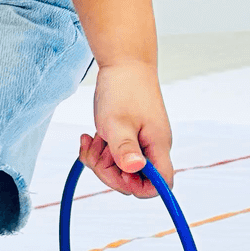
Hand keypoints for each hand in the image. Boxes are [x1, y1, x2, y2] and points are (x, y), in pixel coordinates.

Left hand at [84, 60, 172, 199]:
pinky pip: (111, 155)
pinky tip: (89, 136)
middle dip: (108, 171)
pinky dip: (97, 150)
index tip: (117, 171)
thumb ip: (125, 148)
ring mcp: (139, 143)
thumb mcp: (117, 122)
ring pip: (118, 168)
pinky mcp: (127, 137)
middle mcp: (151, 149)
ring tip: (92, 138)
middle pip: (132, 180)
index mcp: (157, 147)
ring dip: (99, 159)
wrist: (124, 63)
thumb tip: (134, 169)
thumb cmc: (123, 90)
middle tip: (96, 150)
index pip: (160, 185)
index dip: (137, 187)